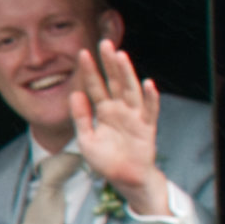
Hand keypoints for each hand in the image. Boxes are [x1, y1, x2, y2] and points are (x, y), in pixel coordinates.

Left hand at [70, 41, 178, 214]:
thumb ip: (80, 117)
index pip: (95, 86)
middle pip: (115, 81)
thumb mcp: (86, 139)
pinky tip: (148, 84)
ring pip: (131, 90)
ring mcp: (135, 117)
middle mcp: (120, 109)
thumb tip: (74, 93)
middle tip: (104, 43)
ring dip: (127, 73)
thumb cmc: (106, 160)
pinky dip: (150, 98)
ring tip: (121, 56)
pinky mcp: (147, 128)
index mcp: (104, 111)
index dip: (89, 70)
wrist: (125, 180)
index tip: (82, 53)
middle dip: (109, 63)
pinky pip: (150, 111)